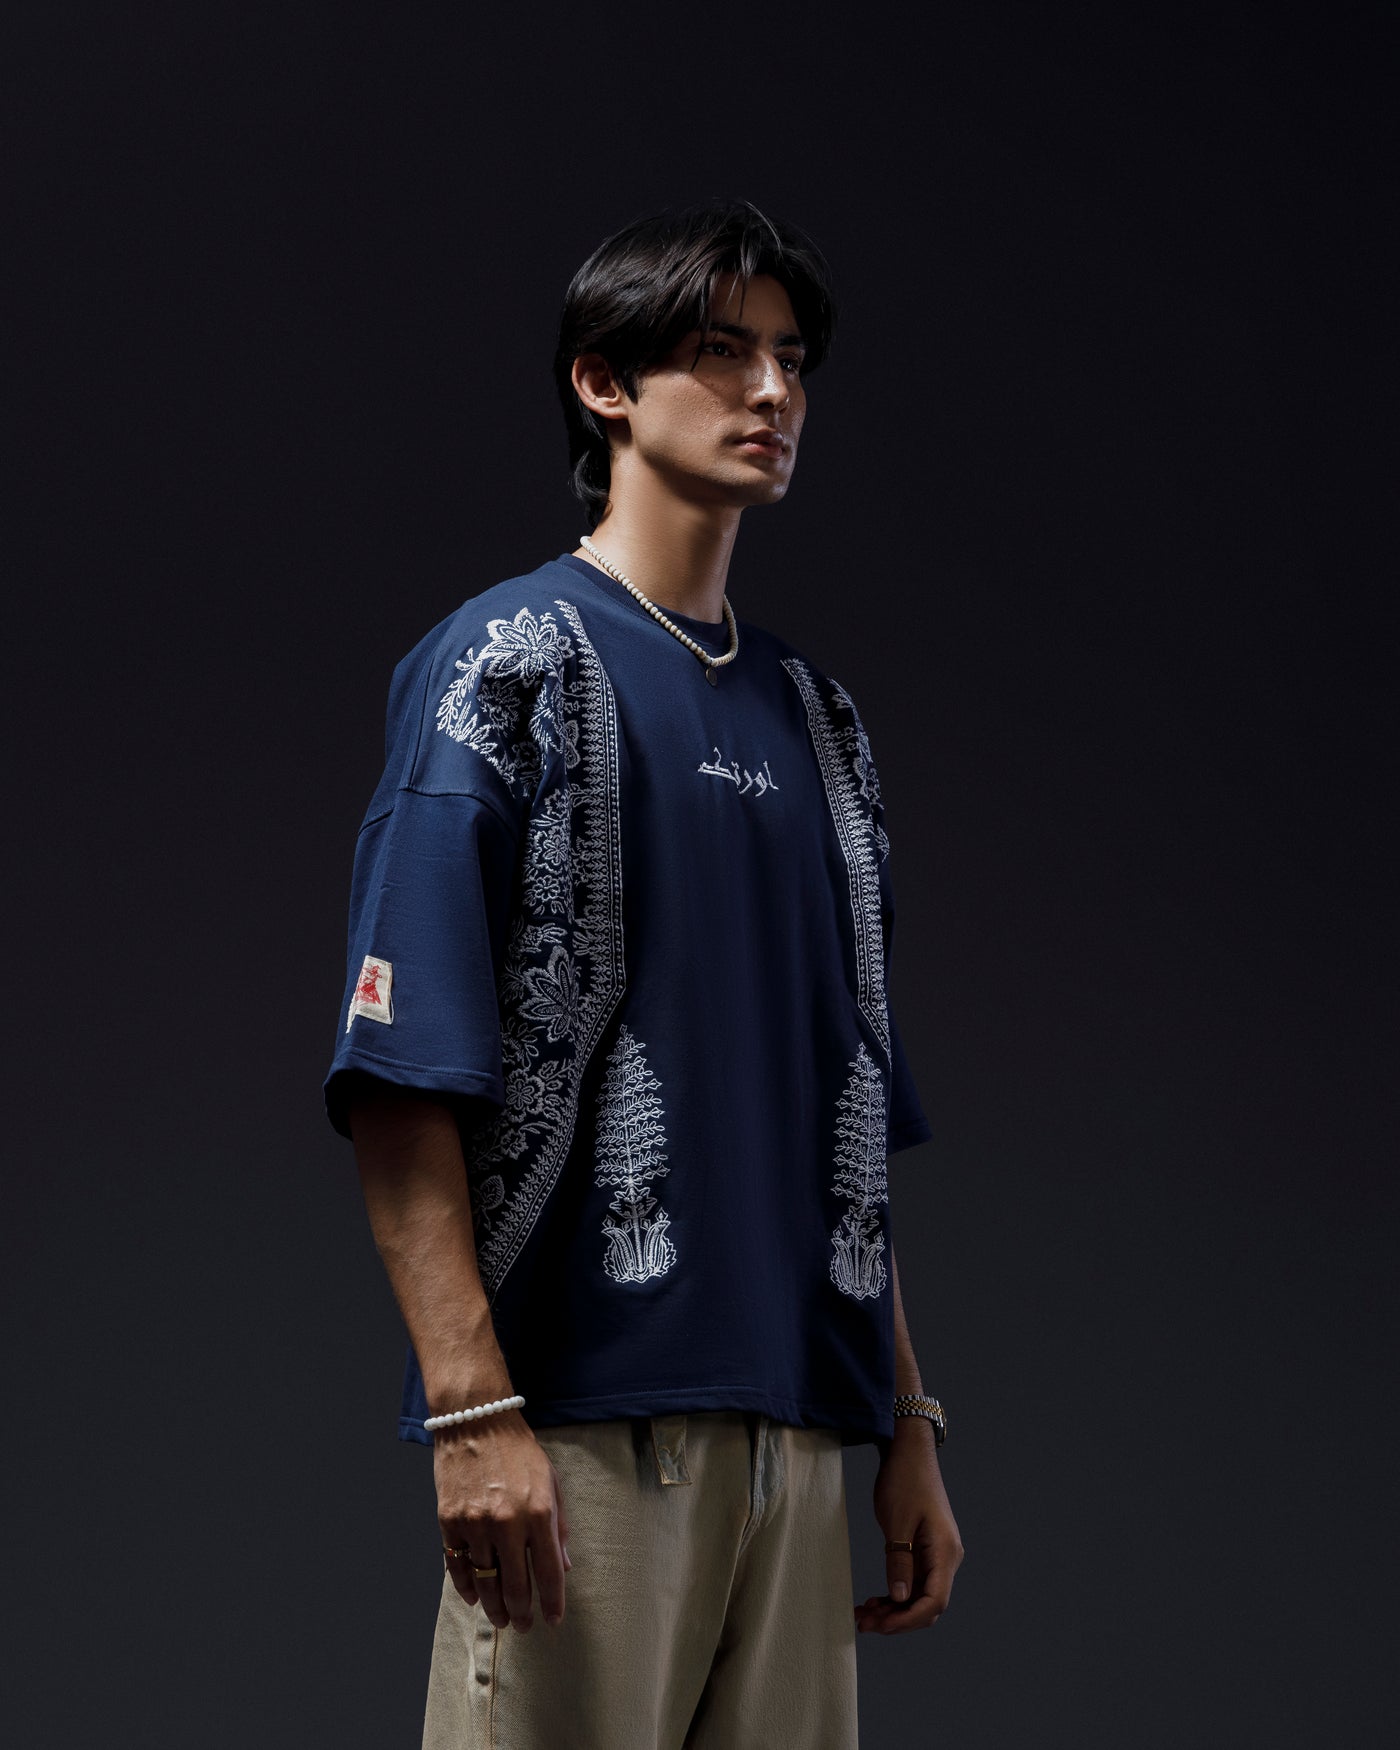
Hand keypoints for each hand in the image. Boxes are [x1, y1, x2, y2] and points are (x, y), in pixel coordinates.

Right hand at [436, 1409, 571, 1632]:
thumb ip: (559, 1526)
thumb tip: (564, 1566)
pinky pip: (457, 1566)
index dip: (552, 1603)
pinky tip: (475, 1598)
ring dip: (494, 1608)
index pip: (549, 1573)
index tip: (553, 1620)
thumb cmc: (519, 1450)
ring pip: (485, 1582)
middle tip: (523, 1626)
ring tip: (501, 1619)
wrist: (477, 1420)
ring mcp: (475, 1524)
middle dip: (522, 1613)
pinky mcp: (449, 1521)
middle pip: (516, 1586)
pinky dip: (466, 1587)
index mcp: (539, 1512)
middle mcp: (507, 1523)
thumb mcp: (550, 1482)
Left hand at [854, 1420, 963, 1633]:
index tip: (881, 1626)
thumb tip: (899, 1599)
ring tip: (864, 1615)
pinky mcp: (925, 1551)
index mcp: (945, 1552)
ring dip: (894, 1609)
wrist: (909, 1451)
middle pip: (927, 1604)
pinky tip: (875, 1600)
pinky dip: (895, 1594)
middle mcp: (947, 1558)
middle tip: (863, 1623)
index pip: (934, 1601)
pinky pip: (913, 1582)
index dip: (908, 1620)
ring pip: (919, 1596)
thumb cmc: (904, 1480)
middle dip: (897, 1619)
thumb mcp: (896, 1521)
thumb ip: (899, 1561)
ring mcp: (937, 1555)